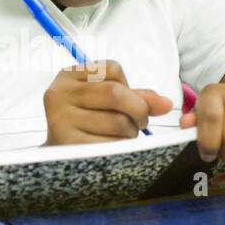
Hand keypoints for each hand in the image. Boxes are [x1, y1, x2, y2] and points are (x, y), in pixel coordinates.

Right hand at [43, 60, 171, 145]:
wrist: (59, 155)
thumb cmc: (85, 123)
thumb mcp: (104, 101)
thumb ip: (135, 96)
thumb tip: (166, 104)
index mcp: (67, 76)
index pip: (113, 69)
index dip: (129, 86)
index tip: (126, 101)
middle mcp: (60, 94)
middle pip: (116, 93)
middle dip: (139, 109)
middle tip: (140, 121)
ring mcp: (61, 120)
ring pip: (118, 121)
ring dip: (131, 132)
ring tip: (124, 135)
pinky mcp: (68, 145)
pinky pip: (112, 144)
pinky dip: (122, 147)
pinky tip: (114, 147)